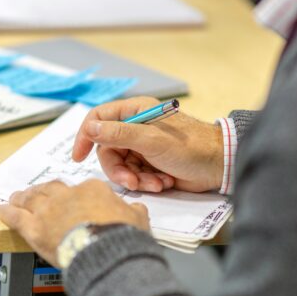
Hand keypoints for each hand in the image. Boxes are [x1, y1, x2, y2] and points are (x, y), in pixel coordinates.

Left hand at [0, 179, 149, 266]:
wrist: (105, 250)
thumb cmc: (121, 235)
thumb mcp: (137, 218)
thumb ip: (133, 211)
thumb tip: (136, 210)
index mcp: (92, 189)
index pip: (80, 187)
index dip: (75, 194)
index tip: (74, 200)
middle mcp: (67, 195)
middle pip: (50, 188)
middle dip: (43, 190)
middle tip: (38, 192)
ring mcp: (48, 210)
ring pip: (31, 198)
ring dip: (23, 197)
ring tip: (17, 197)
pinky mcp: (34, 228)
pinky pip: (16, 217)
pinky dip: (8, 212)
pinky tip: (3, 210)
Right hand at [72, 97, 223, 192]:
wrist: (218, 166)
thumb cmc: (189, 147)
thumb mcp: (150, 140)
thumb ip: (118, 134)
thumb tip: (89, 127)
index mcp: (135, 111)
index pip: (98, 118)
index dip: (86, 135)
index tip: (78, 156)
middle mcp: (136, 127)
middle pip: (107, 149)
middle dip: (119, 169)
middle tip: (132, 182)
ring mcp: (142, 146)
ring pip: (121, 166)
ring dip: (136, 178)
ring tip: (155, 184)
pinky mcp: (150, 164)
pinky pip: (134, 175)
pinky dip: (146, 182)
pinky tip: (163, 184)